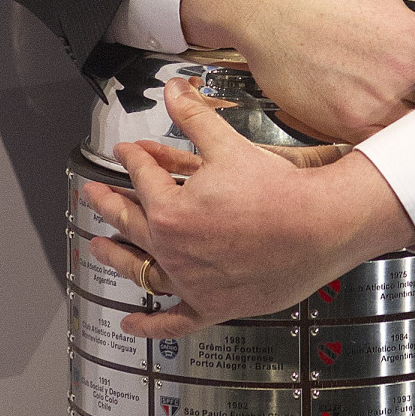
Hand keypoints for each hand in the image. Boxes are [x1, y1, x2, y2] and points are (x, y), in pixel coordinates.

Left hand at [81, 77, 414, 335]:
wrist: (321, 228)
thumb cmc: (278, 190)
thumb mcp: (229, 145)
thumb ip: (194, 117)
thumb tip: (173, 89)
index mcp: (170, 210)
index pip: (143, 176)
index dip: (133, 158)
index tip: (126, 151)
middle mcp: (172, 249)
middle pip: (130, 222)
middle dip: (109, 203)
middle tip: (93, 194)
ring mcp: (190, 282)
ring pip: (141, 270)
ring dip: (116, 256)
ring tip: (98, 246)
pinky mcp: (212, 306)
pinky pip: (173, 322)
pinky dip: (150, 326)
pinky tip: (131, 325)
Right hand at [180, 0, 414, 142]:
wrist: (267, 6)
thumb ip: (406, 23)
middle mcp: (404, 73)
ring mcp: (377, 103)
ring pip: (411, 127)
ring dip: (410, 127)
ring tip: (404, 123)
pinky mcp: (346, 124)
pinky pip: (377, 142)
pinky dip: (380, 140)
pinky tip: (377, 131)